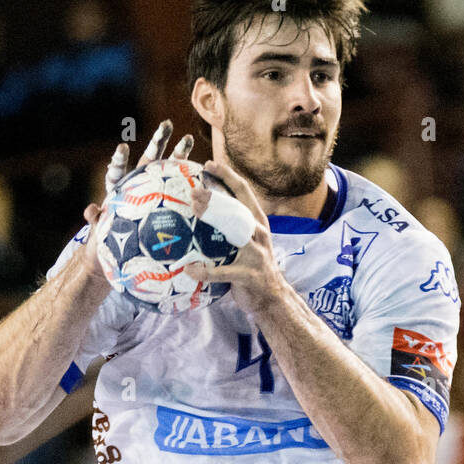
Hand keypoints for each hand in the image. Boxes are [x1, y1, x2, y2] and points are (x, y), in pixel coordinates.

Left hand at [80, 120, 195, 278]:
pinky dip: (189, 180)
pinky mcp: (167, 202)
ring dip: (178, 152)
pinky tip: (202, 172)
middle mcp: (138, 185)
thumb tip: (90, 210)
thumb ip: (96, 220)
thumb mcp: (101, 233)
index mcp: (119, 190)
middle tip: (167, 125)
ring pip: (167, 169)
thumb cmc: (109, 243)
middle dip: (158, 141)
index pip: (117, 171)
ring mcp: (155, 191)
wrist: (125, 256)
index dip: (119, 160)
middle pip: (148, 160)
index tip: (123, 148)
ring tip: (188, 138)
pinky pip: (179, 189)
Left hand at [184, 158, 285, 318]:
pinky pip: (224, 272)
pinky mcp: (248, 275)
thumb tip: (201, 210)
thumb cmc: (253, 267)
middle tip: (194, 190)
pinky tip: (190, 269)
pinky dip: (205, 271)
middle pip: (237, 208)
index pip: (243, 192)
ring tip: (193, 212)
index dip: (227, 176)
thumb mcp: (247, 242)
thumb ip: (232, 227)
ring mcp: (256, 254)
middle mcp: (259, 234)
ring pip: (235, 232)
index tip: (208, 164)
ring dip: (214, 219)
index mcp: (257, 222)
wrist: (273, 298)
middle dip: (216, 196)